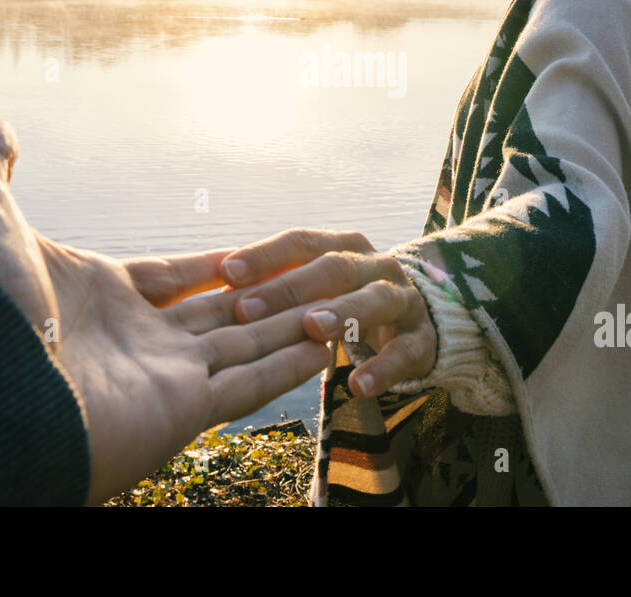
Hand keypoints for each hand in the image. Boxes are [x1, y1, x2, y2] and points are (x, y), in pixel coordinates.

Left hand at [0, 122, 330, 503]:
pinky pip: (249, 386)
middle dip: (264, 298)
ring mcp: (158, 378)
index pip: (173, 274)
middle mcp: (132, 339)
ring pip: (244, 347)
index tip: (252, 254)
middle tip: (316, 279)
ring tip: (342, 309)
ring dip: (291, 328)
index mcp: (96, 293)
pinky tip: (330, 343)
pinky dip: (292, 366)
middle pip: (216, 314)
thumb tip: (1, 125)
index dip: (215, 264)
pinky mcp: (180, 412)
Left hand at [220, 229, 437, 399]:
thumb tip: (209, 284)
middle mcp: (374, 264)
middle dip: (290, 287)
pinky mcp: (421, 339)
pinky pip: (405, 352)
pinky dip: (383, 368)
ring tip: (313, 330)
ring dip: (343, 313)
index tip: (226, 272)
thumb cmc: (345, 301)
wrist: (417, 320)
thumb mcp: (316, 285)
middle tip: (248, 310)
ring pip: (373, 299)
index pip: (301, 242)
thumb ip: (277, 281)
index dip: (265, 255)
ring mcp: (402, 299)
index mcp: (342, 246)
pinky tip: (359, 387)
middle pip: (333, 267)